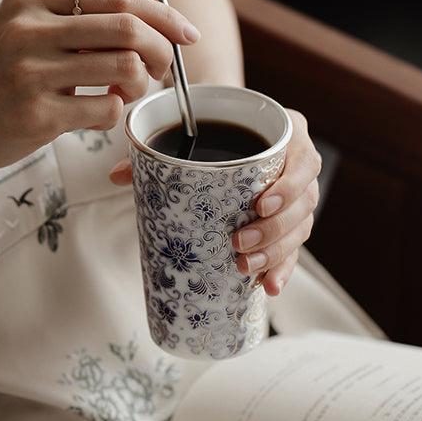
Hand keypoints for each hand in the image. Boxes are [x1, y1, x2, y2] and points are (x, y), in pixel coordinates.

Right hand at [0, 0, 199, 189]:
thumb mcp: (21, 32)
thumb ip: (74, 22)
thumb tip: (149, 26)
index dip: (163, 14)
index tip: (186, 34)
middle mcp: (28, 28)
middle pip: (126, 28)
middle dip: (160, 51)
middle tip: (163, 70)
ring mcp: (30, 72)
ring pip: (123, 69)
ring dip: (140, 86)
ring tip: (127, 94)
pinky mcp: (35, 115)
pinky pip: (106, 110)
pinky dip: (116, 114)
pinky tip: (99, 116)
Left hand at [109, 109, 320, 296]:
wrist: (220, 134)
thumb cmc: (209, 133)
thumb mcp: (187, 136)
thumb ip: (155, 152)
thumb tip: (118, 175)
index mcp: (287, 136)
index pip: (303, 161)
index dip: (288, 186)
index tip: (259, 204)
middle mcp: (298, 167)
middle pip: (302, 203)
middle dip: (273, 229)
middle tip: (238, 243)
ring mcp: (297, 199)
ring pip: (299, 229)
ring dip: (275, 253)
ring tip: (244, 267)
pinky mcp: (289, 226)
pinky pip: (293, 250)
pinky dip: (281, 270)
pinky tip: (269, 287)